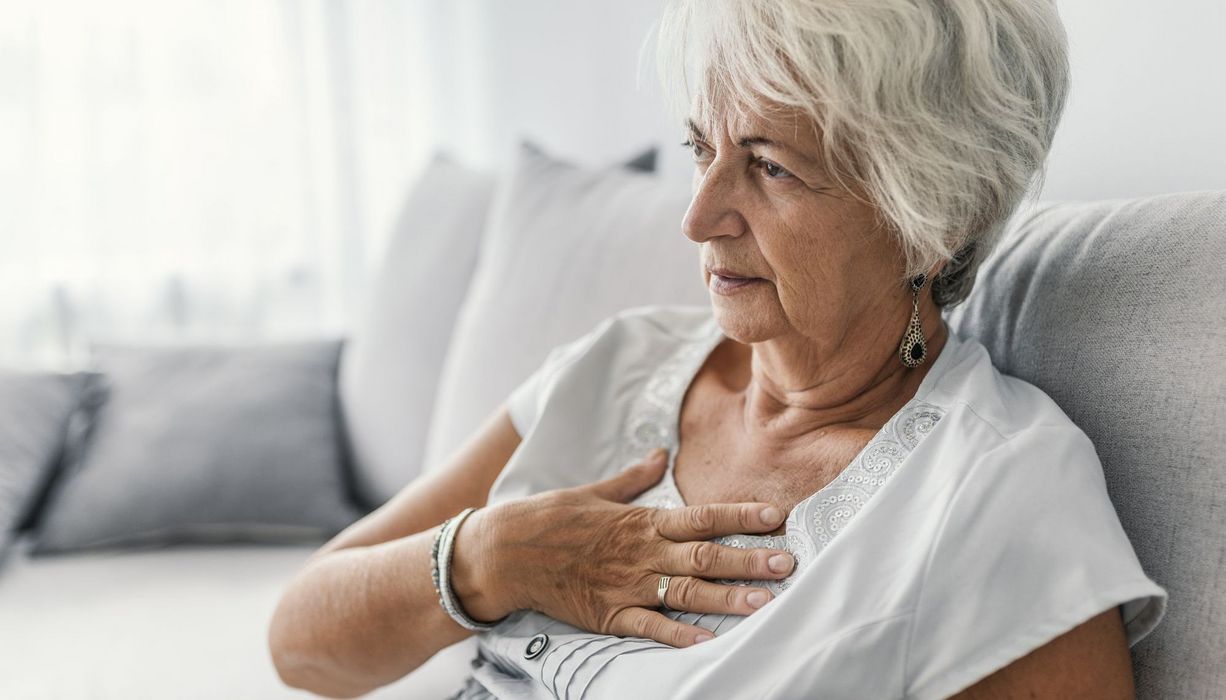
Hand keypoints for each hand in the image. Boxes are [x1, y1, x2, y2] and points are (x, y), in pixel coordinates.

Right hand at [451, 449, 795, 647]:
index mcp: (642, 521)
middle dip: (750, 559)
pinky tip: (708, 642)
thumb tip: (660, 454)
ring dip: (728, 598)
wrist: (506, 552)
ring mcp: (627, 585)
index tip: (776, 516)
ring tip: (765, 603)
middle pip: (706, 556)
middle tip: (788, 564)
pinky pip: (650, 627)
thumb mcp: (595, 491)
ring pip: (687, 593)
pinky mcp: (609, 614)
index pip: (702, 517)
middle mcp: (642, 553)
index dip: (741, 516)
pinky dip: (678, 636)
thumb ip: (633, 477)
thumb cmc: (550, 518)